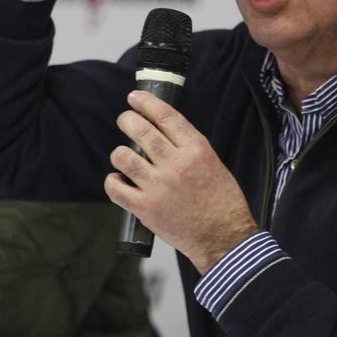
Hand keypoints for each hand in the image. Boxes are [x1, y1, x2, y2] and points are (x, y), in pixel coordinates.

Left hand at [104, 90, 257, 273]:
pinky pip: (116, 188)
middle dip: (127, 120)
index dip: (146, 103)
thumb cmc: (222, 203)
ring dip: (119, 153)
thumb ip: (188, 149)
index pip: (166, 117)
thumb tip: (163, 135)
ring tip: (122, 156)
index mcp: (196, 150)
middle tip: (125, 119)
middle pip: (141, 131)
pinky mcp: (146, 208)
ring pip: (124, 157)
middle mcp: (176, 165)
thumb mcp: (214, 164)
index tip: (135, 98)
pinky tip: (118, 180)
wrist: (224, 238)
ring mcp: (159, 186)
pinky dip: (112, 181)